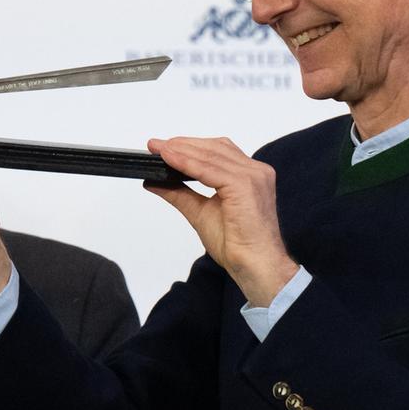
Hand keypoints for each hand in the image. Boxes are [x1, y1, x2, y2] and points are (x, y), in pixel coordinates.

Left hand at [145, 136, 297, 305]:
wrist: (255, 265)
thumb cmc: (237, 244)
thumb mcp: (200, 212)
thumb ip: (179, 194)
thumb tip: (154, 182)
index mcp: (249, 175)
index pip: (217, 151)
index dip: (189, 146)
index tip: (162, 147)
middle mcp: (255, 171)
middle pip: (214, 148)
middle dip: (182, 144)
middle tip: (154, 145)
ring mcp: (253, 176)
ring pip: (211, 155)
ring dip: (182, 151)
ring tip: (159, 150)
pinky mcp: (245, 186)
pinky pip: (210, 170)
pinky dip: (187, 163)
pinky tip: (170, 160)